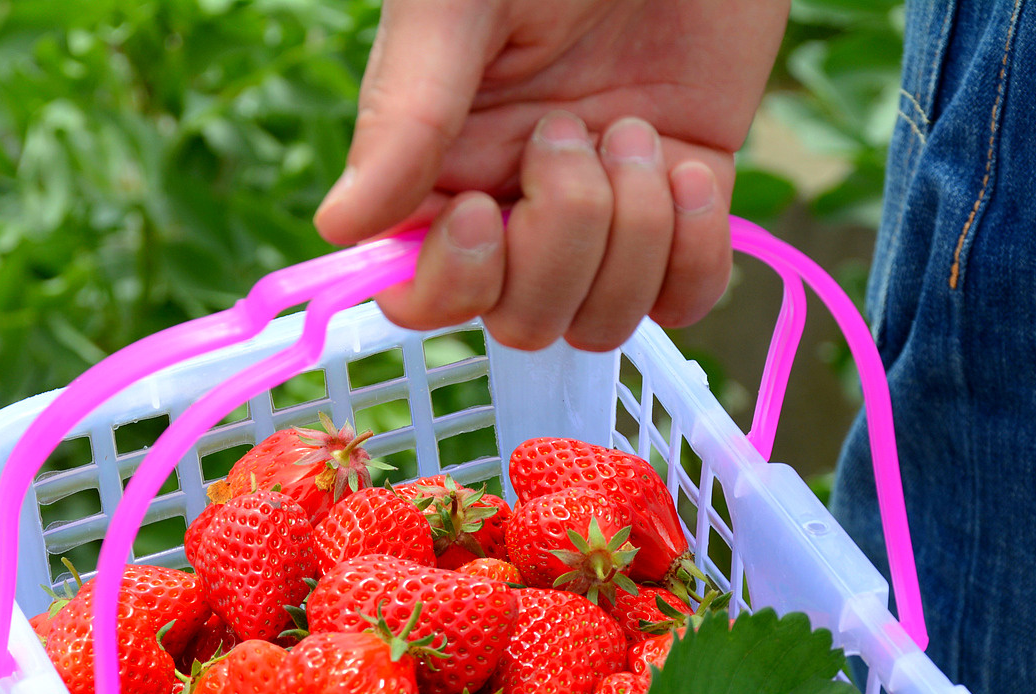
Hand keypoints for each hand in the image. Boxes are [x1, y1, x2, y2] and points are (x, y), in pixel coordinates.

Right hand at [316, 0, 787, 351]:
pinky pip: (687, 297)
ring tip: (635, 131)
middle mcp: (516, 204)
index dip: (452, 284)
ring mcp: (605, 213)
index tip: (477, 212)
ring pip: (604, 319)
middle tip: (573, 130)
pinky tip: (692, 170)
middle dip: (560, 244)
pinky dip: (694, 254)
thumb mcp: (459, 5)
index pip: (423, 295)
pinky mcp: (687, 202)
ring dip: (631, 240)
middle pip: (522, 321)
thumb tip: (341, 225)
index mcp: (440, 167)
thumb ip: (405, 114)